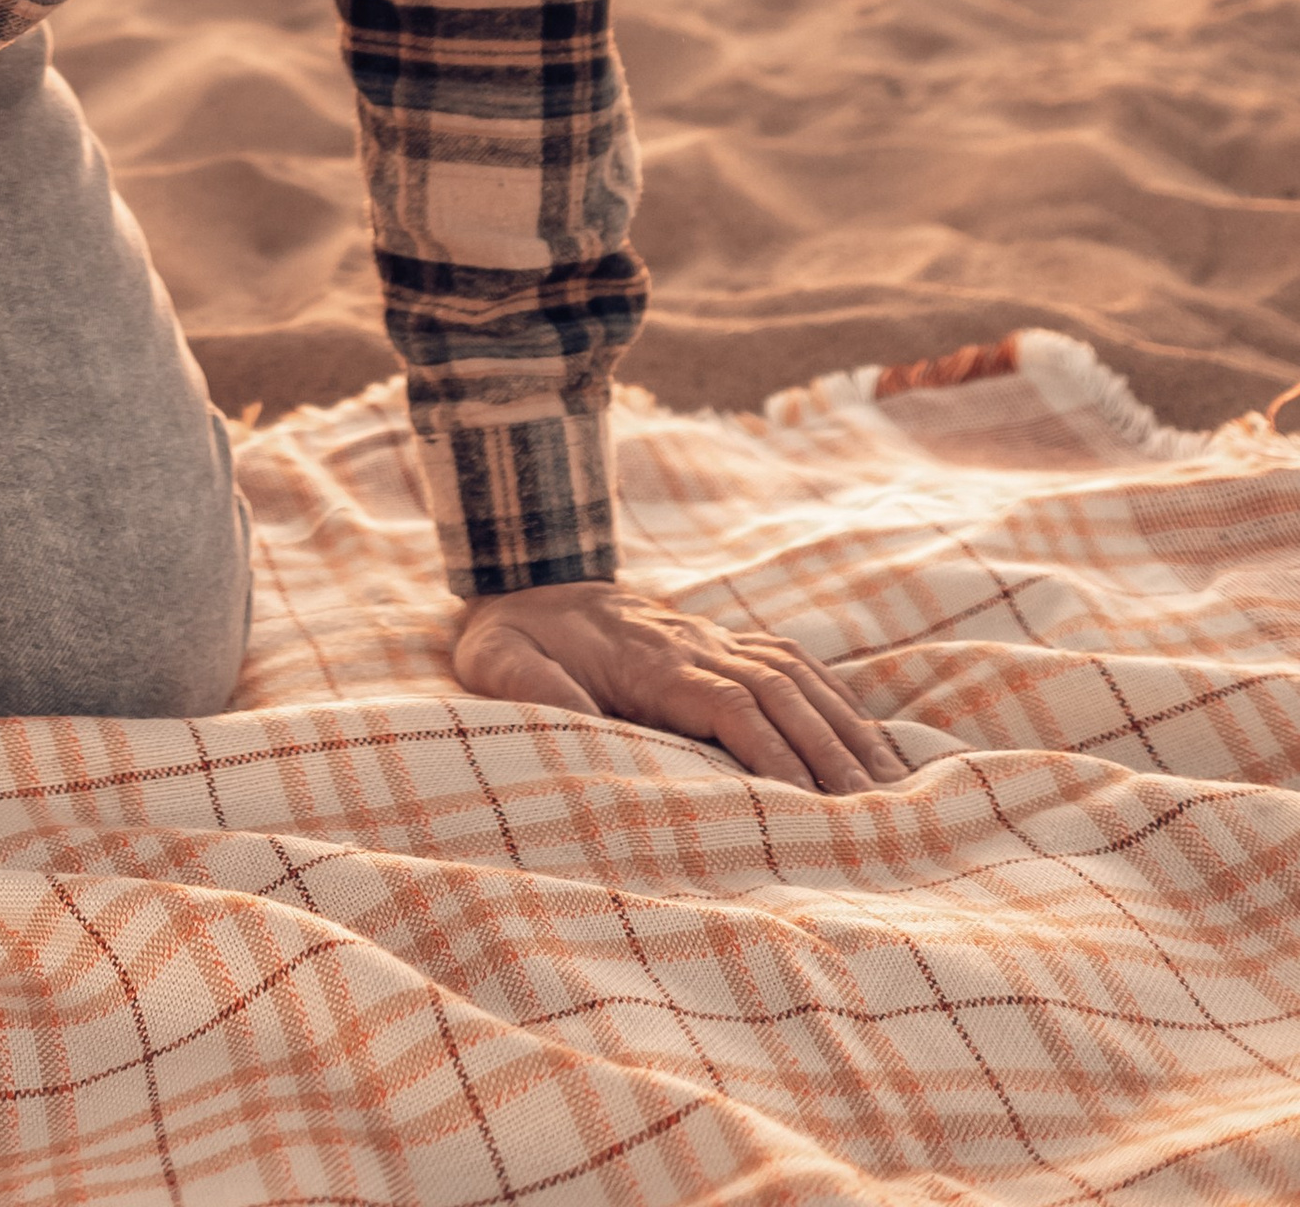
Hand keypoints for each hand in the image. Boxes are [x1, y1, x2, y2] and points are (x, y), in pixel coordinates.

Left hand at [451, 579, 906, 792]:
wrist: (520, 578)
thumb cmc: (509, 640)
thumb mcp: (499, 664)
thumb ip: (532, 691)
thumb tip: (567, 723)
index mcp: (650, 660)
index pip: (732, 705)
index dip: (775, 752)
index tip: (812, 805)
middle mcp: (694, 643)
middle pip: (781, 692)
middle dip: (832, 751)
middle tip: (881, 812)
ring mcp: (710, 637)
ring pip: (796, 676)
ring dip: (845, 727)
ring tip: (894, 784)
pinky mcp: (716, 640)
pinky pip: (789, 662)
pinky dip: (833, 697)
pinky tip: (864, 734)